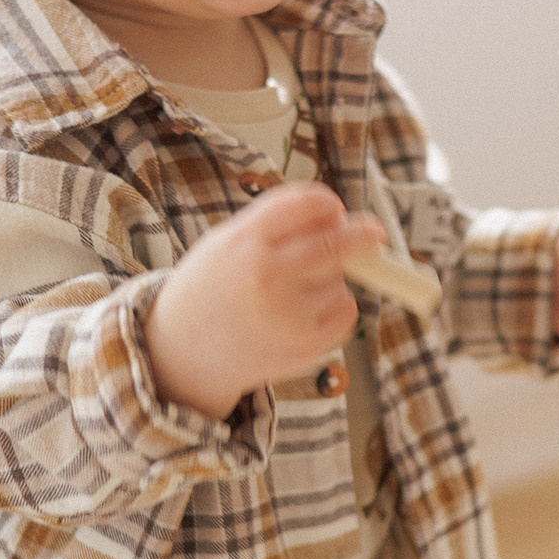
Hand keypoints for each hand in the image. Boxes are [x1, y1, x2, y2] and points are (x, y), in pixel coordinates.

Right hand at [143, 181, 383, 417]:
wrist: (183, 352)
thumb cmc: (213, 288)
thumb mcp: (227, 241)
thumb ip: (278, 224)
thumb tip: (342, 219)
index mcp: (246, 240)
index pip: (309, 205)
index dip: (329, 205)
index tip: (335, 211)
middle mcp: (268, 274)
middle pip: (337, 243)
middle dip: (363, 234)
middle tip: (375, 233)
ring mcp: (288, 312)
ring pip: (340, 280)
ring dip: (330, 279)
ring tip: (289, 293)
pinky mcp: (305, 344)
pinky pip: (346, 312)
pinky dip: (337, 308)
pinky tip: (305, 312)